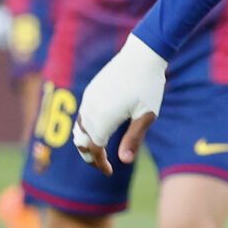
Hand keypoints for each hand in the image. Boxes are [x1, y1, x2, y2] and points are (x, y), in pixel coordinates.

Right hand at [72, 33, 166, 174]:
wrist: (142, 55)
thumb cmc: (148, 86)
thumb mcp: (146, 116)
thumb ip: (133, 139)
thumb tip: (124, 161)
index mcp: (104, 117)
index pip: (94, 148)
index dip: (99, 163)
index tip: (108, 172)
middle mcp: (91, 108)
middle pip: (82, 140)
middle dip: (89, 156)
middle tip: (101, 165)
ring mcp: (89, 98)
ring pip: (79, 127)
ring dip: (86, 141)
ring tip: (97, 151)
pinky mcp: (91, 91)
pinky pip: (82, 114)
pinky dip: (87, 128)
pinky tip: (98, 131)